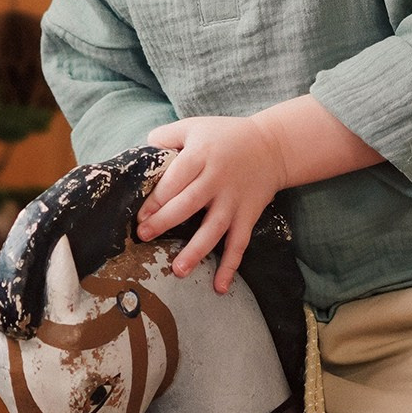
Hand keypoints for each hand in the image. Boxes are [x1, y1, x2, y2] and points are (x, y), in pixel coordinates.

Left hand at [138, 115, 284, 291]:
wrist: (272, 146)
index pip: (175, 179)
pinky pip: (239, 243)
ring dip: (196, 250)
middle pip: (189, 203)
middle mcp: (218, 178)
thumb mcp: (194, 126)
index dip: (156, 199)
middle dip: (165, 222)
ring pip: (214, 228)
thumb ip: (166, 136)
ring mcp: (234, 200)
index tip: (139, 216)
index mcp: (201, 155)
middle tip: (144, 236)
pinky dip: (231, 265)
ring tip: (178, 270)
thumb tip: (140, 151)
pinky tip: (219, 286)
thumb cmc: (225, 136)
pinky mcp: (248, 215)